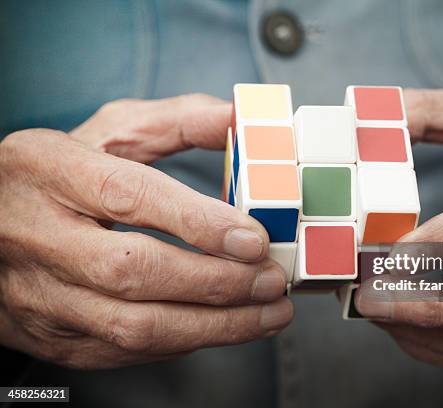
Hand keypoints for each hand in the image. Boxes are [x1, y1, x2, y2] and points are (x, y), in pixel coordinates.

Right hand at [0, 94, 291, 368]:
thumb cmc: (62, 175)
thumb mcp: (109, 132)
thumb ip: (175, 120)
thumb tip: (238, 117)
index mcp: (51, 170)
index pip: (128, 197)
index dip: (197, 222)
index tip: (254, 239)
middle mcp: (39, 236)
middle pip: (133, 271)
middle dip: (215, 282)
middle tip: (272, 280)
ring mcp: (41, 295)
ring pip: (132, 326)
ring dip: (214, 326)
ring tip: (270, 312)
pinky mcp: (53, 335)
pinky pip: (125, 351)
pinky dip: (185, 341)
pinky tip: (225, 326)